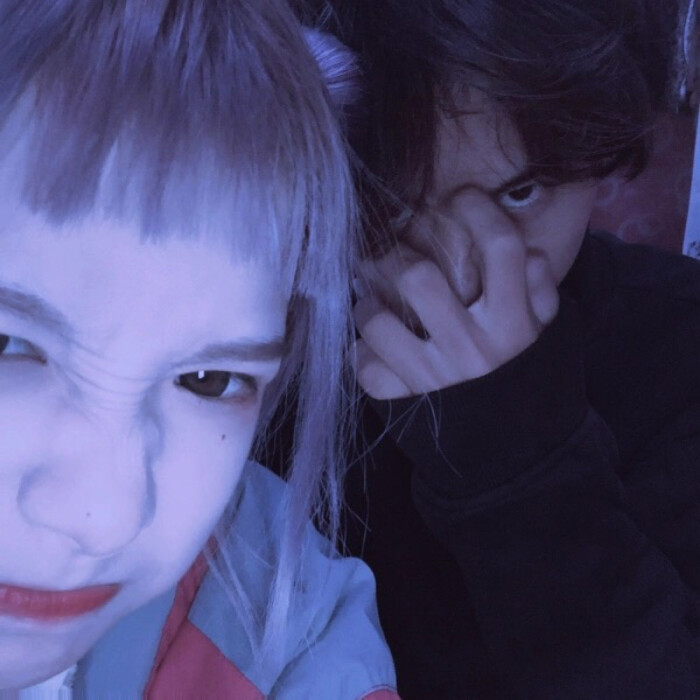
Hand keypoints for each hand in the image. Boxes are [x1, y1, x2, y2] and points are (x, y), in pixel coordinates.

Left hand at [353, 189, 559, 398]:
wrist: (519, 458)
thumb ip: (540, 292)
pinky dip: (362, 358)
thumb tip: (525, 252)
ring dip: (366, 308)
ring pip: (377, 322)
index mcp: (514, 323)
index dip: (477, 211)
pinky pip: (367, 371)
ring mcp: (435, 376)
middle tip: (382, 252)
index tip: (460, 200)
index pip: (499, 249)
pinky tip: (372, 352)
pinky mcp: (410, 403)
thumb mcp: (548, 337)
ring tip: (370, 306)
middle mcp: (472, 345)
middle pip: (415, 278)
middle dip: (390, 255)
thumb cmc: (530, 384)